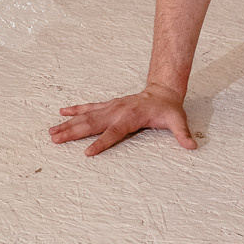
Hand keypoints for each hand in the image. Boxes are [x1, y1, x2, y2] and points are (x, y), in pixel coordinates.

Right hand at [48, 82, 195, 154]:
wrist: (162, 91)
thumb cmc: (168, 108)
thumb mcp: (177, 120)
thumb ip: (182, 134)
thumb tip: (192, 146)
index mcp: (129, 117)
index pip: (113, 132)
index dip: (101, 143)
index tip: (87, 153)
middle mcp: (116, 111)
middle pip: (91, 123)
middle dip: (72, 132)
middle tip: (55, 139)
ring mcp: (110, 108)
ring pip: (85, 116)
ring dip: (68, 124)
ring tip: (52, 131)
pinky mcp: (108, 106)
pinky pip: (88, 108)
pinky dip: (74, 111)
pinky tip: (61, 114)